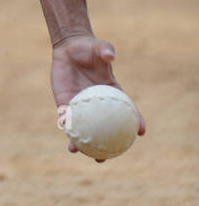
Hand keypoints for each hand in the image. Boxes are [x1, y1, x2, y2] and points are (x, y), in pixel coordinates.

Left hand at [51, 34, 145, 160]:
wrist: (70, 47)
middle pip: (105, 130)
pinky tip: (64, 134)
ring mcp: (82, 106)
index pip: (128, 111)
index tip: (142, 132)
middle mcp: (98, 105)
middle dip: (106, 147)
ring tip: (78, 152)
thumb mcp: (99, 47)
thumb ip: (105, 50)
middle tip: (105, 158)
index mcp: (112, 94)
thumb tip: (110, 55)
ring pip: (83, 129)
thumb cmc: (89, 48)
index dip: (137, 122)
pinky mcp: (66, 102)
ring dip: (80, 142)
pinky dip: (66, 127)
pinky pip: (67, 117)